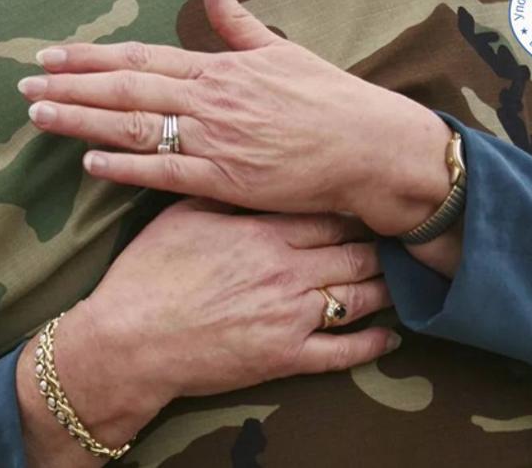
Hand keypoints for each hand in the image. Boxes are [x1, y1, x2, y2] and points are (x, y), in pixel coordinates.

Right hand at [16, 199, 397, 465]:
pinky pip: (343, 352)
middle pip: (354, 252)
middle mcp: (287, 271)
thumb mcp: (181, 217)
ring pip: (359, 297)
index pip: (328, 214)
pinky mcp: (285, 358)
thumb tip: (251, 173)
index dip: (355, 208)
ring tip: (401, 280)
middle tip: (397, 238)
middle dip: (379, 244)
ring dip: (385, 288)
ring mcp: (291, 317)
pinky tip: (390, 337)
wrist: (129, 341)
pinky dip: (373, 344)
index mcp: (262, 233)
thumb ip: (224, 195)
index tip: (370, 202)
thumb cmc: (148, 275)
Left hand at [18, 0, 451, 235]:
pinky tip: (89, 166)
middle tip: (24, 86)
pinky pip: (164, 173)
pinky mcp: (226, 181)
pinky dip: (125, 169)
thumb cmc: (329, 99)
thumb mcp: (281, 50)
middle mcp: (209, 100)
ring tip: (39, 117)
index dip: (92, 58)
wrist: (369, 147)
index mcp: (219, 69)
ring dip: (82, 122)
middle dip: (70, 87)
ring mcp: (215, 140)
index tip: (52, 56)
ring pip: (134, 127)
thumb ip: (237, 19)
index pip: (141, 58)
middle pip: (125, 90)